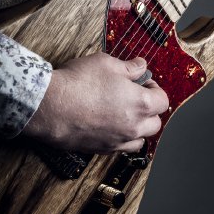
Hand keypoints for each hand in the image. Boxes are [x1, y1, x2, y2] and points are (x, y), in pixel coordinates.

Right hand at [22, 53, 168, 153]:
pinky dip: (121, 139)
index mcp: (140, 104)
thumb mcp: (106, 63)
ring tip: (124, 114)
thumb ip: (129, 67)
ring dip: (138, 128)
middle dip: (149, 110)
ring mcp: (117, 141)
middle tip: (135, 97)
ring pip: (140, 140)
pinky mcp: (101, 149)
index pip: (163, 101)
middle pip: (155, 123)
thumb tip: (140, 66)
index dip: (155, 89)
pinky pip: (120, 148)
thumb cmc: (77, 83)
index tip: (143, 82)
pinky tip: (109, 126)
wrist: (50, 106)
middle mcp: (133, 126)